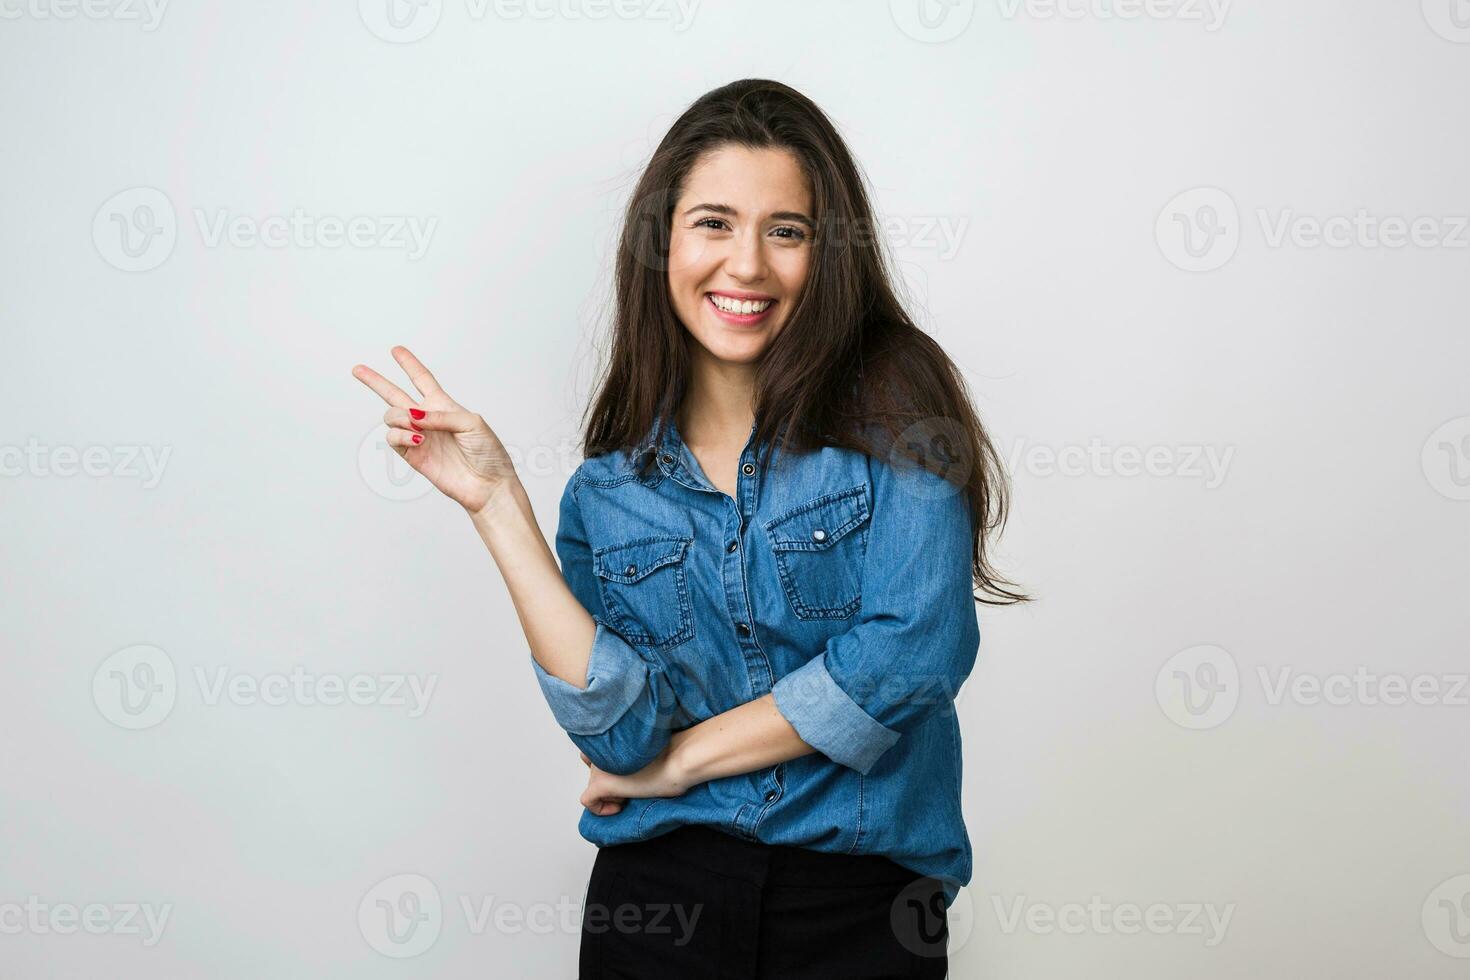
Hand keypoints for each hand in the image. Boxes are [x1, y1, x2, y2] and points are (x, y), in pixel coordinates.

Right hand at [352, 346, 515, 514]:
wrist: (487, 485)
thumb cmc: (488, 453)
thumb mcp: (472, 423)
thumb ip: (442, 415)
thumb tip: (414, 416)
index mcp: (444, 406)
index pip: (422, 380)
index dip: (410, 364)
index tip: (396, 350)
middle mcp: (428, 419)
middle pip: (396, 395)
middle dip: (376, 382)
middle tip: (358, 369)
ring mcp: (419, 437)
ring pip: (391, 417)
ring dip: (399, 417)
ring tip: (418, 428)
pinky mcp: (413, 456)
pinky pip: (394, 439)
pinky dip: (400, 435)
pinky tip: (418, 438)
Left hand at [578, 747, 691, 816]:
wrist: (678, 760)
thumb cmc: (672, 756)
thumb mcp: (647, 751)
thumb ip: (630, 755)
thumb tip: (628, 770)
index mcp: (613, 738)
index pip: (596, 752)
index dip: (612, 767)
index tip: (631, 774)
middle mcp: (601, 749)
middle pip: (595, 771)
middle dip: (612, 781)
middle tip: (634, 785)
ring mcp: (599, 766)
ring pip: (592, 785)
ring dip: (609, 792)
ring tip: (630, 792)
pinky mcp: (600, 783)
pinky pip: (588, 801)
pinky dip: (601, 808)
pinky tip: (620, 806)